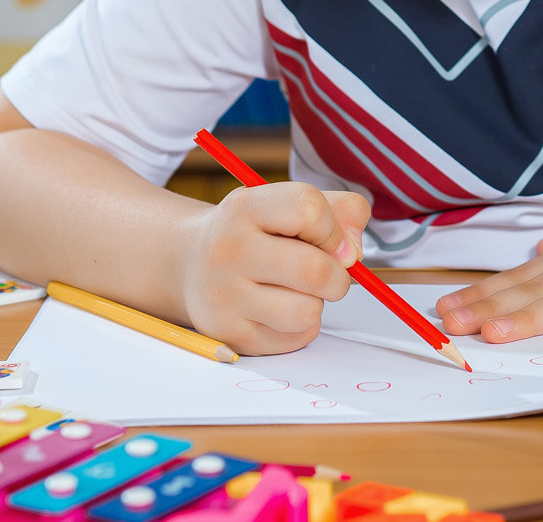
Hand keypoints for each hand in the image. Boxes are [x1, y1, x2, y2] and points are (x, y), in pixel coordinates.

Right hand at [178, 181, 369, 354]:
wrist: (188, 263)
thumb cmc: (253, 231)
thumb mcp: (286, 203)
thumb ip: (338, 210)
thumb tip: (354, 251)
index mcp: (246, 208)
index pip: (308, 208)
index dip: (335, 228)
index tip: (332, 240)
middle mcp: (229, 250)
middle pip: (315, 271)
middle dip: (337, 275)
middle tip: (327, 272)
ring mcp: (224, 297)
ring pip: (307, 311)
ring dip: (316, 303)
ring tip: (295, 290)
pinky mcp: (229, 335)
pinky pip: (296, 338)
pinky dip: (300, 326)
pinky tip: (278, 309)